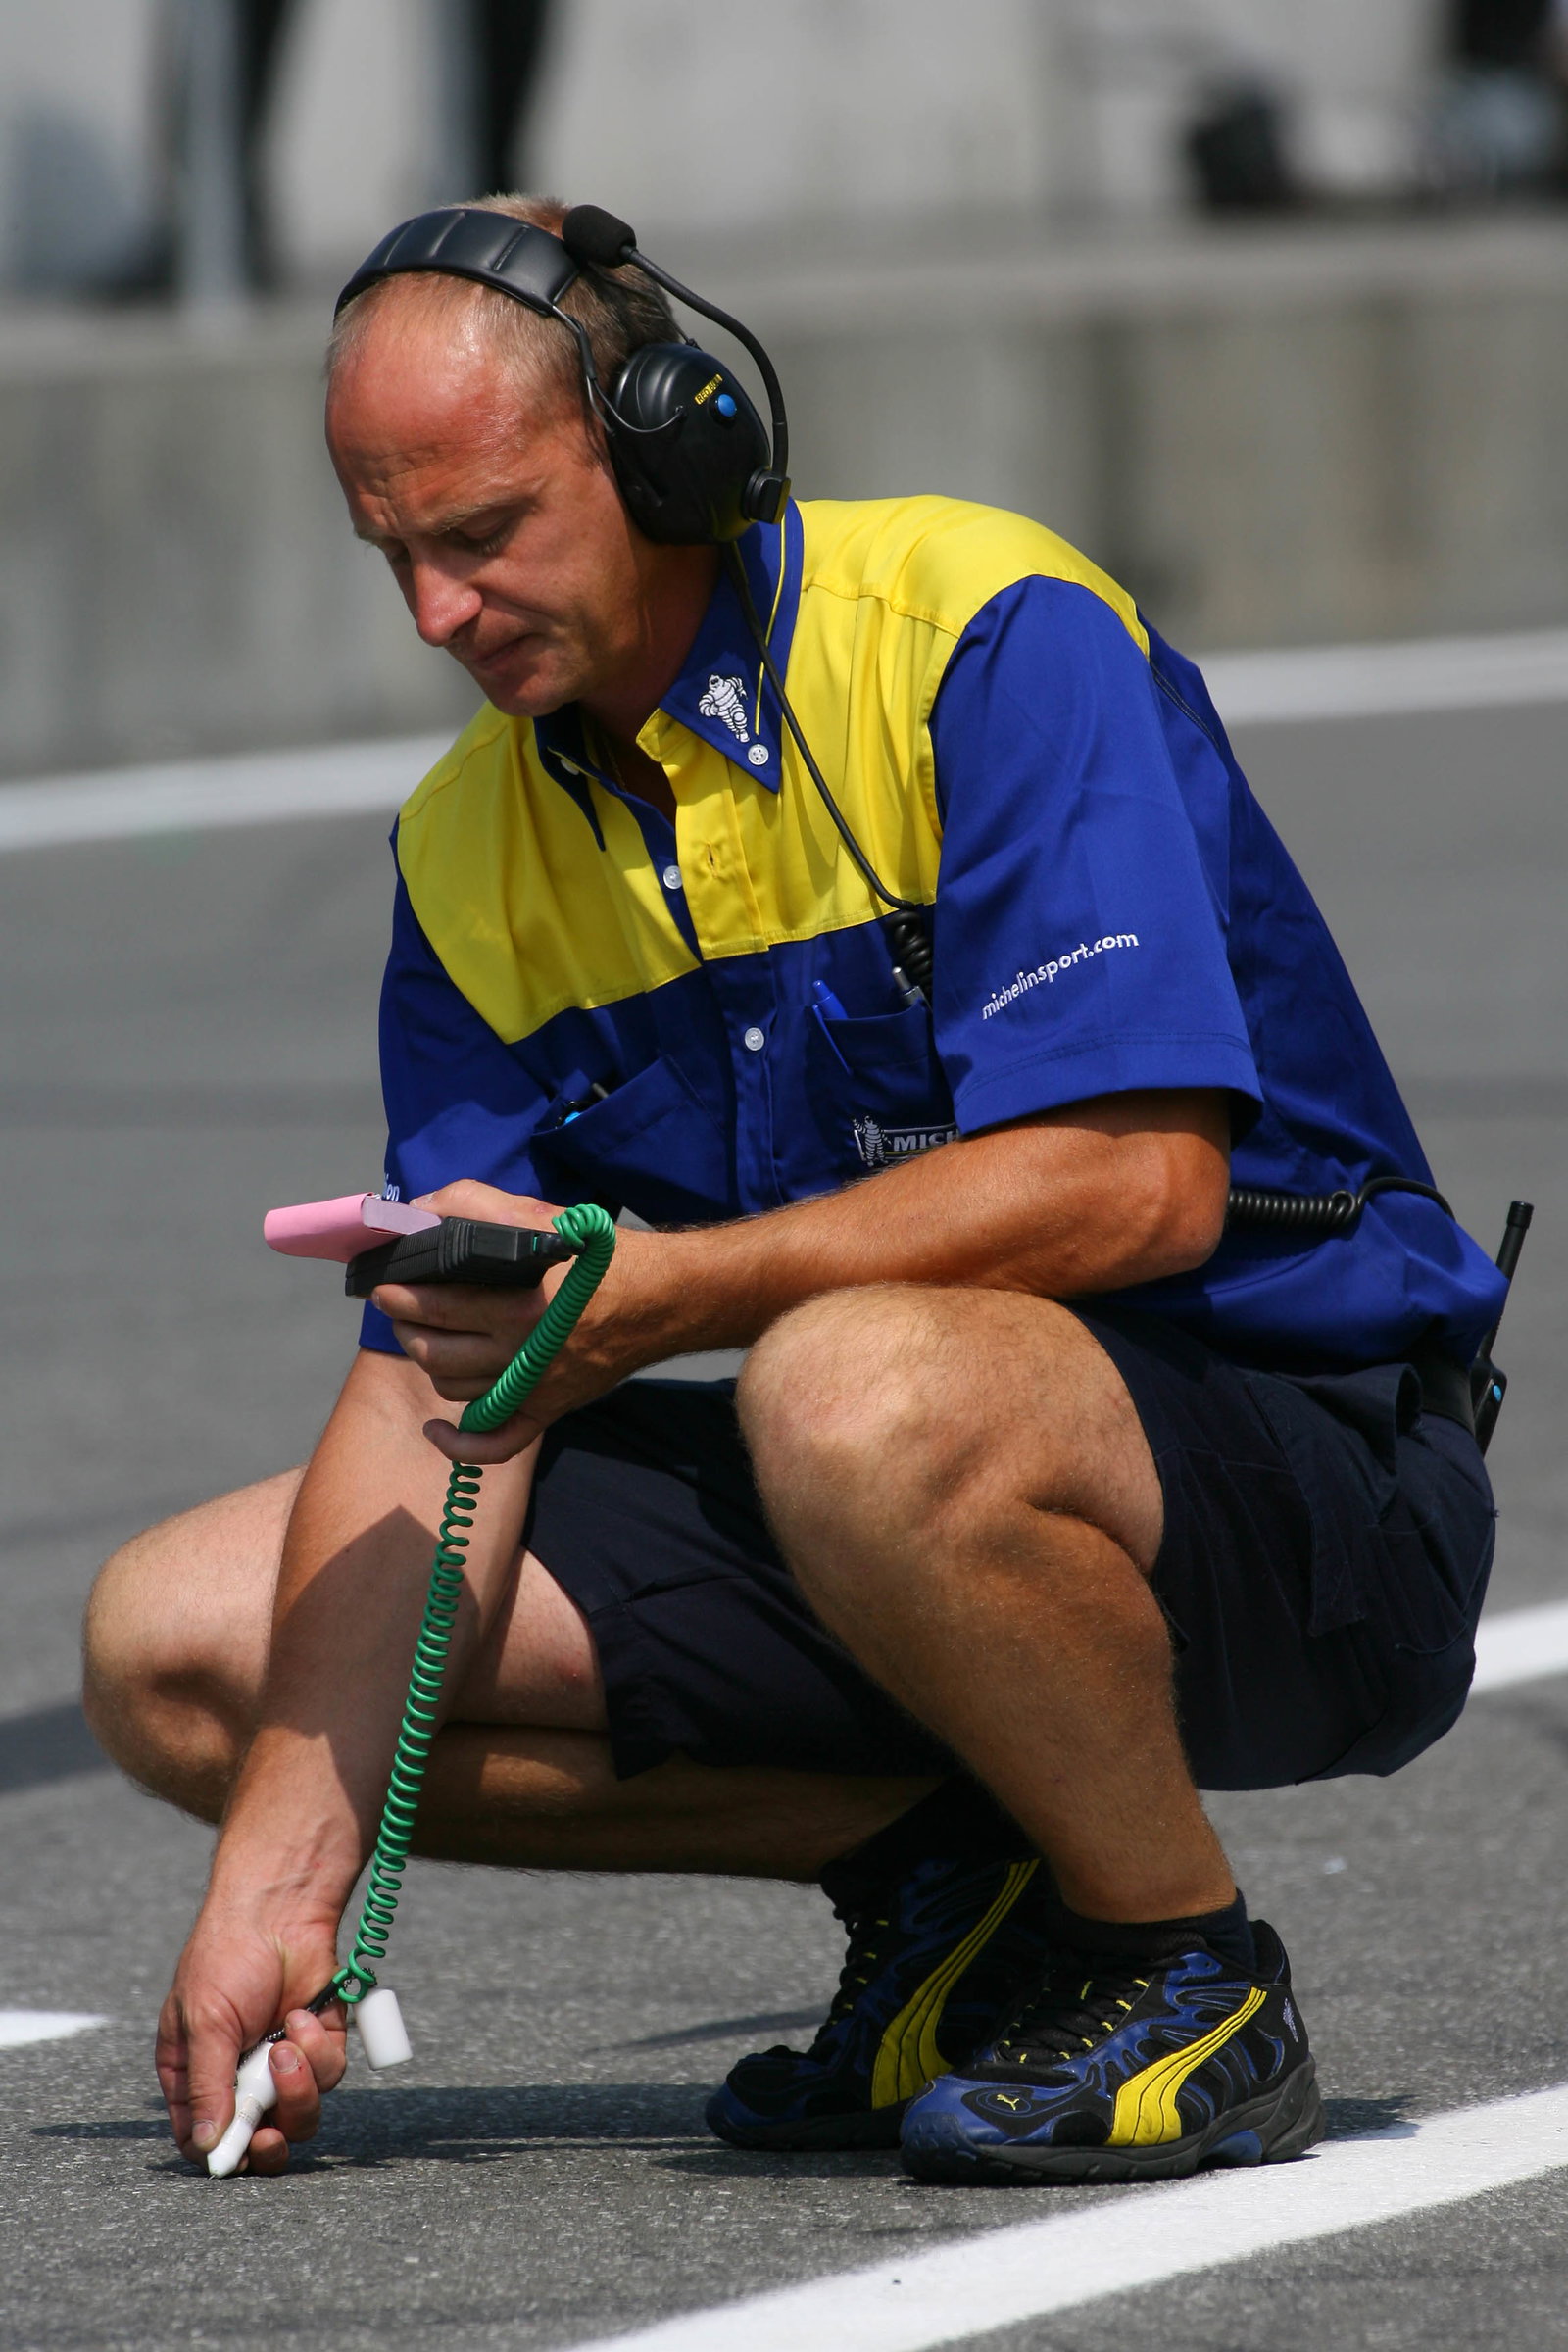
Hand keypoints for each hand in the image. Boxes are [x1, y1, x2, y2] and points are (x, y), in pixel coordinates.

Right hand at [157, 1901, 346, 2173]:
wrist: (281, 1910)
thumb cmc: (227, 1959)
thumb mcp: (203, 2023)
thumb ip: (207, 2086)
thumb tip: (207, 2147)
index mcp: (195, 2075)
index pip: (203, 2139)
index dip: (221, 2154)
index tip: (238, 2151)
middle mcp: (239, 2077)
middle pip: (258, 2141)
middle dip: (270, 2141)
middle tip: (271, 2132)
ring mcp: (281, 2065)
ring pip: (300, 2116)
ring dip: (296, 2089)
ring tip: (285, 2045)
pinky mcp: (319, 2046)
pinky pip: (328, 2076)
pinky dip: (318, 2051)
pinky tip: (302, 2016)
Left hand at [374, 1181, 659, 1463]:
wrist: (663, 1299)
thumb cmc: (601, 1255)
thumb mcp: (540, 1215)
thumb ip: (474, 1206)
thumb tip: (418, 1212)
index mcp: (517, 1305)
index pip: (437, 1307)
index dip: (400, 1295)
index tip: (385, 1284)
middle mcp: (522, 1354)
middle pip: (436, 1353)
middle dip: (406, 1327)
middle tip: (398, 1306)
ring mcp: (534, 1390)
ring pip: (455, 1392)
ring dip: (430, 1365)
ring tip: (424, 1338)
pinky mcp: (547, 1411)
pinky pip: (495, 1443)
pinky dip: (459, 1445)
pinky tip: (436, 1429)